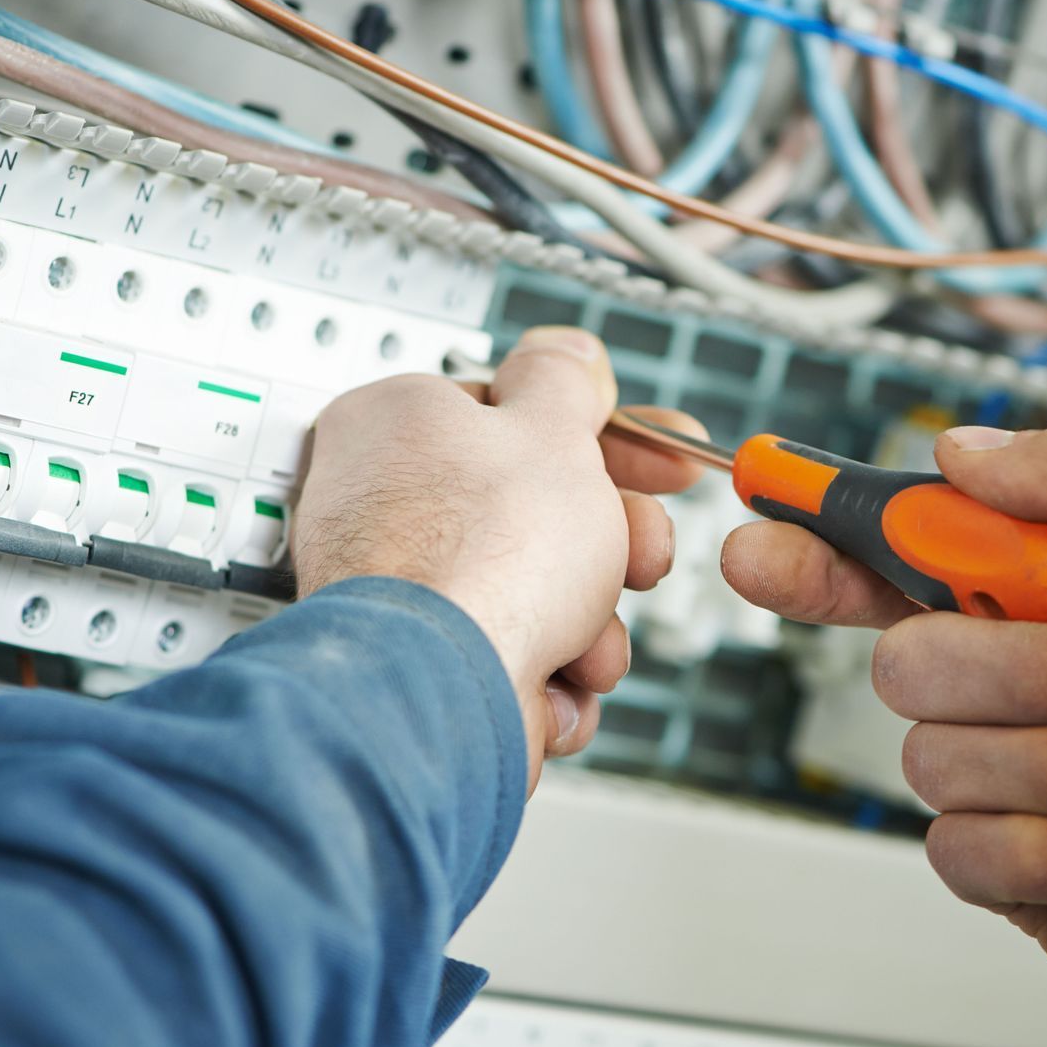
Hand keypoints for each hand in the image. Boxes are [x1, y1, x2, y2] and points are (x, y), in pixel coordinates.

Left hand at [293, 326, 704, 785]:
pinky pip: (509, 661)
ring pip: (534, 597)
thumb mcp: (551, 432)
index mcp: (401, 424)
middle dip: (610, 549)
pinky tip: (553, 689)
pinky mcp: (421, 669)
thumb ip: (565, 383)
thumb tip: (566, 351)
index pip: (518, 417)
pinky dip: (547, 681)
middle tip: (643, 556)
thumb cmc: (480, 558)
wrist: (440, 695)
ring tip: (589, 646)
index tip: (661, 464)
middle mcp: (385, 505)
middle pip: (536, 514)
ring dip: (589, 627)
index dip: (607, 441)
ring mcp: (401, 595)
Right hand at [722, 418, 1046, 1046]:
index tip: (755, 530)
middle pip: (905, 661)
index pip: (898, 557)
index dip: (820, 543)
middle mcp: (1021, 680)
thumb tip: (957, 450)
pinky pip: (957, 853)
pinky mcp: (1016, 873)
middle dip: (1029, 674)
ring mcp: (1016, 780)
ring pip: (931, 762)